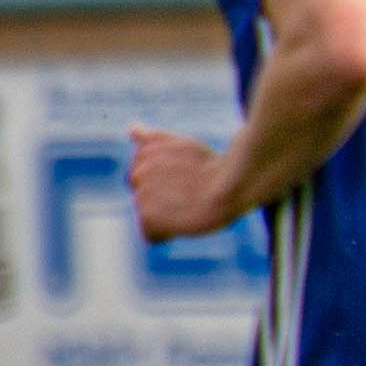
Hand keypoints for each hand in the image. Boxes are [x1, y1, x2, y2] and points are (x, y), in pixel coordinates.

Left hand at [124, 126, 236, 244]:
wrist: (232, 185)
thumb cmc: (215, 167)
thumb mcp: (185, 146)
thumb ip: (155, 139)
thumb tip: (133, 130)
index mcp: (146, 153)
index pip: (144, 178)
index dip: (168, 182)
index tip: (188, 180)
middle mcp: (138, 172)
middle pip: (144, 197)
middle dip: (162, 198)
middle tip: (191, 194)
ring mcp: (141, 195)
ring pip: (149, 217)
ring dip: (167, 217)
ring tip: (191, 207)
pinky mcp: (148, 217)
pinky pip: (151, 236)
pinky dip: (167, 234)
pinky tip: (186, 223)